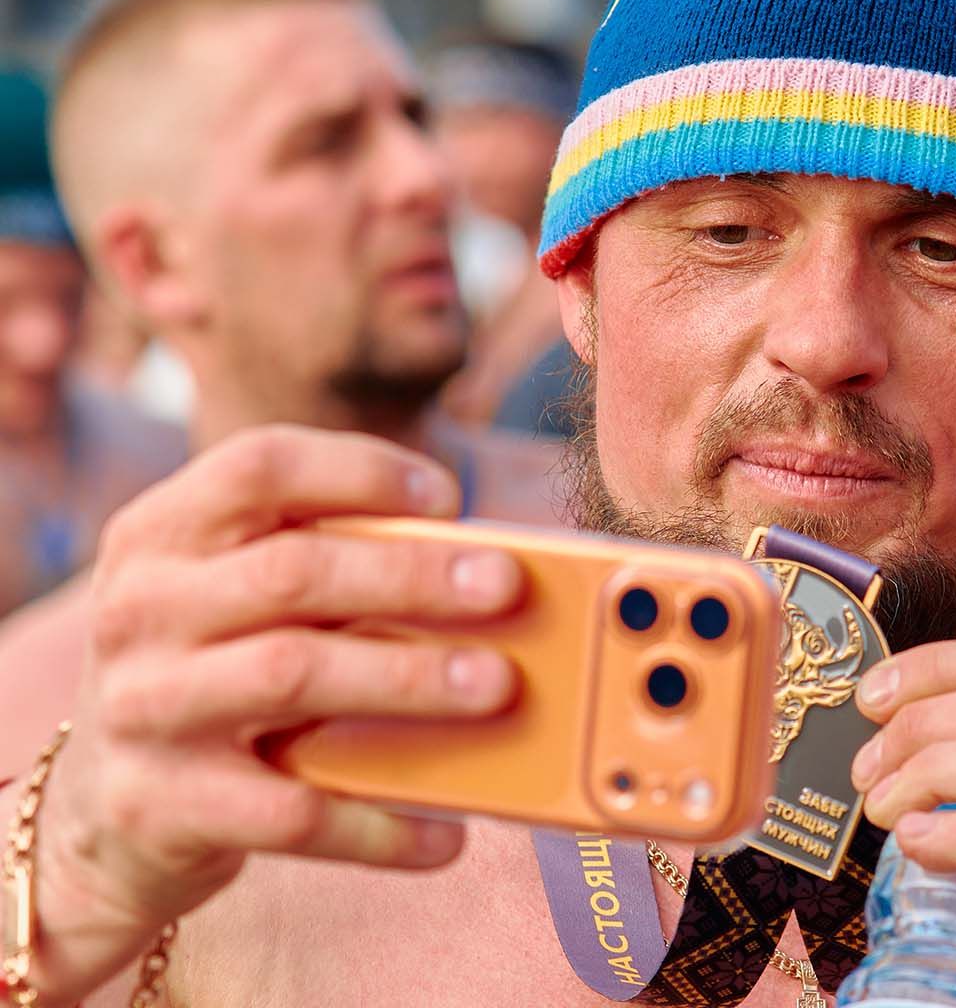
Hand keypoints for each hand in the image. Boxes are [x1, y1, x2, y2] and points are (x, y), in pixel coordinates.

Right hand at [19, 426, 523, 1003]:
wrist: (101, 814)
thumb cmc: (217, 673)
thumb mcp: (241, 601)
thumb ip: (335, 568)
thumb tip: (485, 571)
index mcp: (162, 533)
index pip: (258, 467)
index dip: (359, 470)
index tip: (448, 497)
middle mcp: (140, 609)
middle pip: (292, 573)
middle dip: (412, 575)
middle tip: (505, 586)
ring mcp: (143, 707)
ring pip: (291, 675)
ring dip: (407, 676)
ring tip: (497, 684)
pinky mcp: (158, 806)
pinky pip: (288, 812)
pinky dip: (378, 825)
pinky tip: (448, 836)